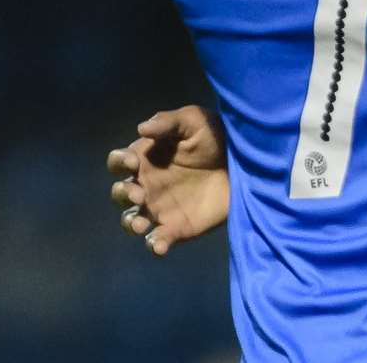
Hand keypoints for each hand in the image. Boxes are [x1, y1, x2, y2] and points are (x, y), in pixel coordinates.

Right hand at [106, 106, 229, 256]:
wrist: (246, 162)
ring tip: (142, 224)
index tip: (133, 162)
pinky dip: (155, 245)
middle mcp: (148, 184)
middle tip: (139, 193)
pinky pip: (158, 240)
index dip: (119, 162)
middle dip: (123, 194)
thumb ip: (169, 122)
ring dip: (131, 223)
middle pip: (120, 193)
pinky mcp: (177, 227)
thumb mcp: (195, 120)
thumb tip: (142, 128)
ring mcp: (160, 207)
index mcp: (146, 158)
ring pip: (132, 220)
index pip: (119, 162)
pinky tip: (160, 245)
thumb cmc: (216, 136)